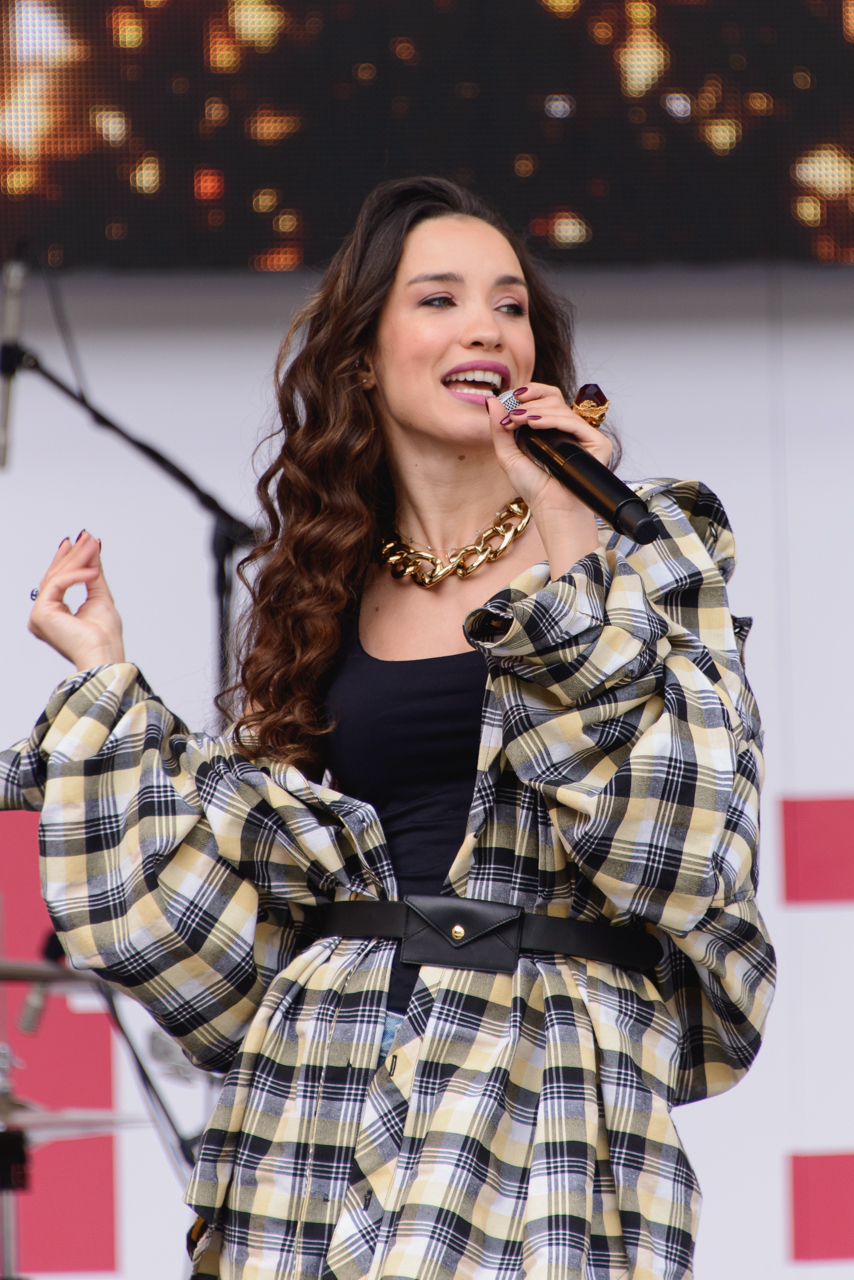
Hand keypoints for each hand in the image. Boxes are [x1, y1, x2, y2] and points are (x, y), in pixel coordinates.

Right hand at [29, 532, 124, 671]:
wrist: (105, 654)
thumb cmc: (104, 637)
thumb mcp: (99, 596)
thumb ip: (93, 573)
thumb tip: (92, 549)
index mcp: (54, 613)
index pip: (58, 580)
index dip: (69, 559)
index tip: (82, 542)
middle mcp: (42, 615)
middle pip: (56, 576)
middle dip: (73, 555)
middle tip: (86, 537)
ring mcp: (39, 615)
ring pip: (56, 577)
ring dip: (76, 559)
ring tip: (92, 546)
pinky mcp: (41, 613)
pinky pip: (57, 584)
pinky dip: (76, 575)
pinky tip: (93, 571)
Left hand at [486, 384, 612, 575]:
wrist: (551, 508)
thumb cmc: (534, 488)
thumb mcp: (508, 455)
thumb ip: (499, 429)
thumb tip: (491, 401)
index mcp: (552, 429)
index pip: (547, 399)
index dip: (531, 392)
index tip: (511, 397)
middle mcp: (569, 430)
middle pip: (554, 399)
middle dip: (530, 403)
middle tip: (511, 415)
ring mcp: (584, 436)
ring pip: (561, 408)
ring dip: (536, 410)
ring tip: (518, 420)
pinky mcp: (598, 443)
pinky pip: (574, 423)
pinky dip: (553, 419)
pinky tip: (534, 423)